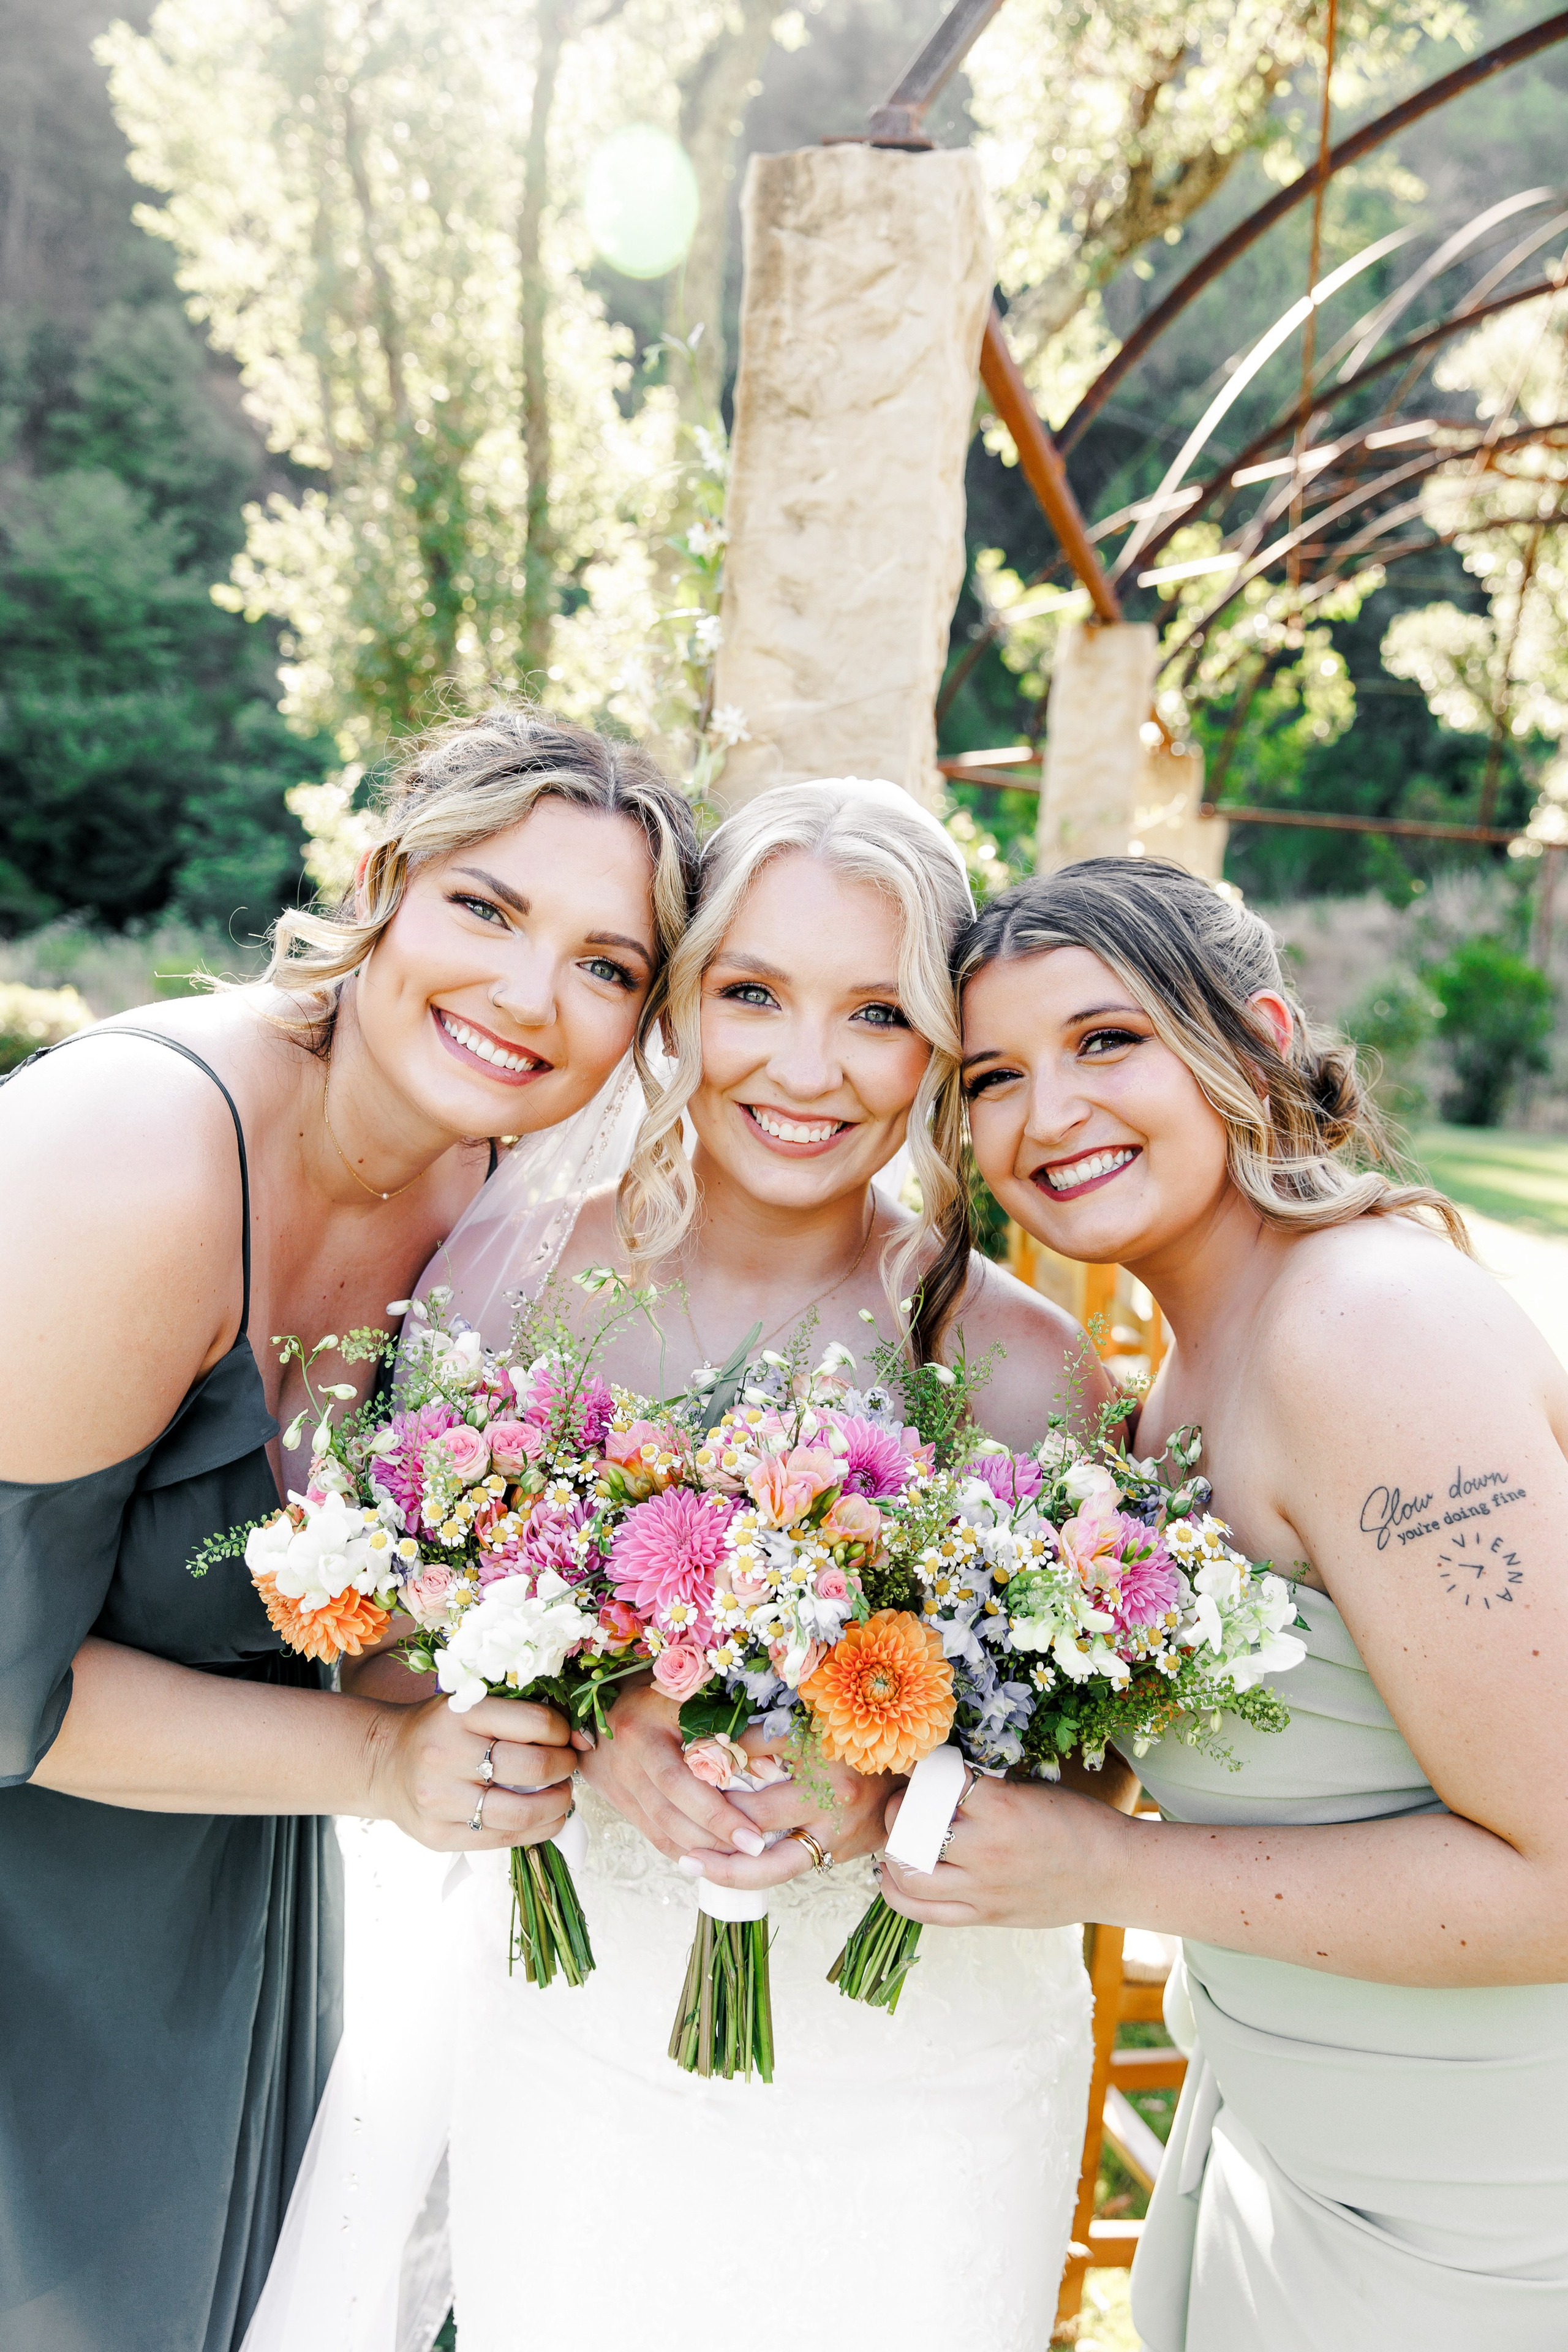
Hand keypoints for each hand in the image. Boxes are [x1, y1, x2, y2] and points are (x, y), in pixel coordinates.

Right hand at [370, 1693, 586, 1852]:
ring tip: (561, 1795)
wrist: (383, 1763)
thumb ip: (520, 1715)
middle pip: (534, 1768)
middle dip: (565, 1768)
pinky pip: (504, 1839)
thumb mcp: (471, 1706)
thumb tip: (582, 1737)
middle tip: (568, 1766)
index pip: (536, 1723)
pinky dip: (537, 1830)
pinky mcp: (440, 1835)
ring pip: (523, 1813)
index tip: (568, 1737)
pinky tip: (545, 1818)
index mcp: (460, 1714)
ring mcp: (441, 1800)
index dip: (565, 1731)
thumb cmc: (440, 1730)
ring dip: (557, 1805)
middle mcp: (446, 1755)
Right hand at [575, 1679, 768, 1860]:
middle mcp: (629, 1751)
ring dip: (700, 1847)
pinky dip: (679, 1848)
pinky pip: (649, 1830)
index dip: (718, 1808)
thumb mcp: (687, 1687)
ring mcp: (617, 1776)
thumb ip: (724, 1719)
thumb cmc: (655, 1685)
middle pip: (671, 1805)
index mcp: (647, 1719)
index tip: (754, 1828)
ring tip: (739, 1857)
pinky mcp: (614, 1794)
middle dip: (715, 1832)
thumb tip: (768, 1762)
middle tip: (755, 1848)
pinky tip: (706, 1857)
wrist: (595, 1695)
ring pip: (660, 1824)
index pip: (684, 1773)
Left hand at [689, 1736, 902, 1894]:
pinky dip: (761, 1864)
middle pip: (758, 1834)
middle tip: (683, 1852)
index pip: (755, 1775)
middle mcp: (830, 1807)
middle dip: (716, 1842)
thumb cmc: (861, 1739)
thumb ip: (765, 1736)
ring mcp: (837, 1836)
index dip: (715, 1785)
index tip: (685, 1781)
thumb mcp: (815, 1725)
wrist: (917, 1776)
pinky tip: (731, 1861)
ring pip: (774, 1866)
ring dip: (731, 1869)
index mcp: (822, 1766)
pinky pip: (793, 1864)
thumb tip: (713, 1743)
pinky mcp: (841, 1853)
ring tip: (692, 1865)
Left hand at [877, 1774, 1122, 1927]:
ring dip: (893, 1850)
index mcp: (1000, 1806)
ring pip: (908, 1873)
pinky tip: (892, 1876)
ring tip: (897, 1838)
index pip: (933, 1779)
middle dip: (898, 1809)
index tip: (919, 1767)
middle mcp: (986, 1848)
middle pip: (909, 1827)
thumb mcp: (1030, 1789)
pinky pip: (923, 1912)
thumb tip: (935, 1779)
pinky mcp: (984, 1916)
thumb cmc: (1077, 1822)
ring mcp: (983, 1888)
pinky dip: (897, 1893)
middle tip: (903, 1802)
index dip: (919, 1769)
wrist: (1114, 1872)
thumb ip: (984, 1790)